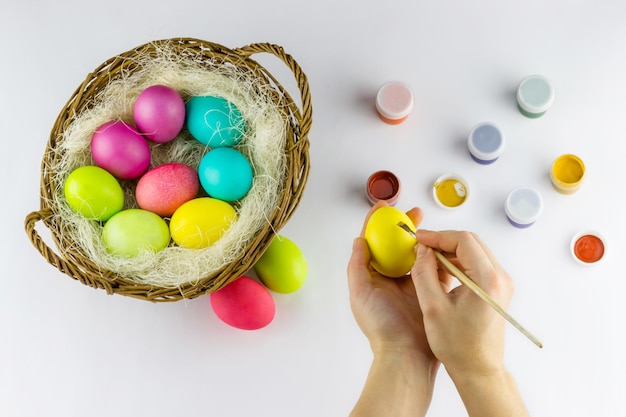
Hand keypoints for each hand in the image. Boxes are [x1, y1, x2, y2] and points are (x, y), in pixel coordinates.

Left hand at [347, 202, 434, 363]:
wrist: (407, 356)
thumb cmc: (381, 327)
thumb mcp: (361, 294)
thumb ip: (357, 266)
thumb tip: (358, 241)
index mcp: (373, 277)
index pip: (374, 243)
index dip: (377, 222)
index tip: (384, 206)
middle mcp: (392, 278)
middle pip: (397, 244)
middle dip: (405, 226)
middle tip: (415, 212)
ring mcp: (412, 284)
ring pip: (417, 254)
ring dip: (423, 238)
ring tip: (429, 226)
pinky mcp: (431, 291)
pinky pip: (435, 268)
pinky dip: (439, 255)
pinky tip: (444, 246)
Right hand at [410, 230, 514, 376]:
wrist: (479, 369)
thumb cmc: (458, 346)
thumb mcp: (432, 307)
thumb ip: (424, 273)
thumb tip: (421, 250)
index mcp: (487, 280)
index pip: (463, 240)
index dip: (438, 236)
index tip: (419, 239)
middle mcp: (500, 278)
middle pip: (471, 242)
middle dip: (444, 241)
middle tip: (421, 247)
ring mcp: (501, 283)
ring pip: (474, 251)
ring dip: (450, 251)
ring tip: (428, 260)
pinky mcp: (497, 289)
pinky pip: (478, 264)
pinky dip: (458, 261)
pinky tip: (441, 271)